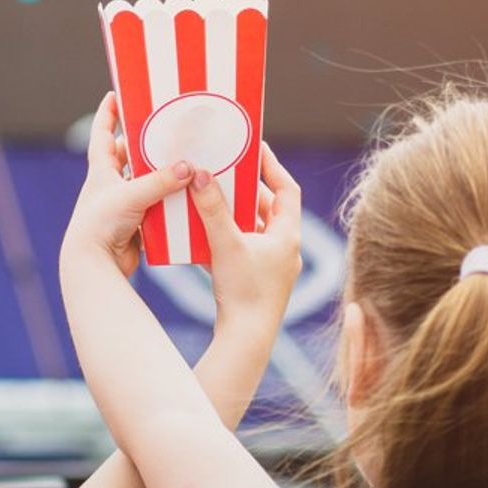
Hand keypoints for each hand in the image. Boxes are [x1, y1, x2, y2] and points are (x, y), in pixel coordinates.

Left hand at [62, 92, 191, 276]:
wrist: (93, 265)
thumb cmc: (100, 224)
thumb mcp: (130, 196)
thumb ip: (159, 181)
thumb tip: (187, 167)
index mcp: (100, 170)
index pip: (102, 133)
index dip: (108, 113)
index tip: (115, 94)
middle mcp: (109, 185)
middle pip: (128, 156)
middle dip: (146, 144)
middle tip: (168, 129)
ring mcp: (122, 204)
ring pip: (145, 182)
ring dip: (163, 175)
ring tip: (187, 161)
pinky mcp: (134, 224)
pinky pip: (155, 208)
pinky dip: (169, 202)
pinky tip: (188, 197)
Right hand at [190, 143, 301, 330]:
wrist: (247, 340)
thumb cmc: (245, 292)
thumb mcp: (226, 244)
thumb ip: (212, 208)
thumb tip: (200, 173)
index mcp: (288, 234)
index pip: (287, 188)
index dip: (272, 166)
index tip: (255, 148)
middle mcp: (285, 248)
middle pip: (268, 207)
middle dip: (245, 188)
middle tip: (225, 169)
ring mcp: (273, 265)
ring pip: (254, 227)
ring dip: (234, 212)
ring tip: (211, 196)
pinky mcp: (258, 279)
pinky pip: (244, 246)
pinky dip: (227, 234)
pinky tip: (205, 232)